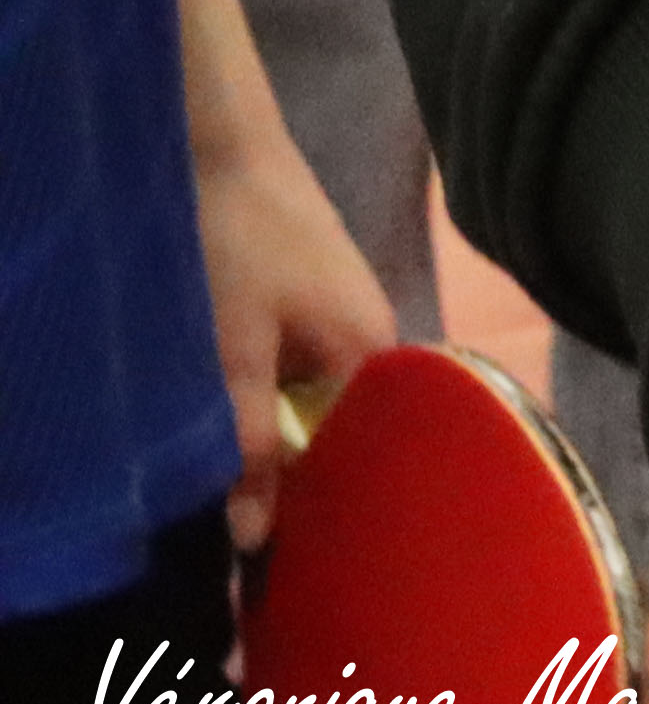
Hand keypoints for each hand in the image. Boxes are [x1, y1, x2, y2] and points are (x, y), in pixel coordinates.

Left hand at [190, 105, 396, 541]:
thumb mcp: (231, 351)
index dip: (335, 511)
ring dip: (276, 446)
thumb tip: (256, 539)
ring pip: (314, 408)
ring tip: (235, 501)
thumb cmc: (236, 242)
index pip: (375, 457)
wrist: (218, 139)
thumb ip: (246, 442)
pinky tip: (228, 431)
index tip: (294, 564)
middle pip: (347, 436)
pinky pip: (293, 378)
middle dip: (304, 485)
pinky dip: (264, 408)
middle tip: (253, 544)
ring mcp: (337, 318)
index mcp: (374, 353)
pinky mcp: (304, 303)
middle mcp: (370, 340)